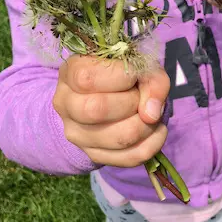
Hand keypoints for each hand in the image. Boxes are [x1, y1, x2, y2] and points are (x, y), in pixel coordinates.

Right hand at [53, 55, 168, 167]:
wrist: (110, 95)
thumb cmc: (124, 74)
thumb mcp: (140, 64)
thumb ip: (151, 79)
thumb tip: (151, 114)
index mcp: (70, 73)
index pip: (87, 79)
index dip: (122, 77)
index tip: (135, 75)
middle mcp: (65, 104)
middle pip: (97, 110)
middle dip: (133, 102)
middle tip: (141, 96)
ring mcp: (77, 134)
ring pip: (119, 138)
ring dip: (147, 125)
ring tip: (151, 114)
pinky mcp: (94, 155)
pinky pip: (131, 157)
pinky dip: (153, 143)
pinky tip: (155, 129)